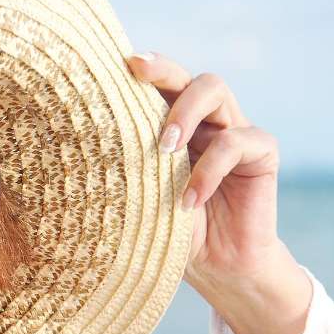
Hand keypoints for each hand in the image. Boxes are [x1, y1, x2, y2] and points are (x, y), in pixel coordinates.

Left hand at [127, 51, 310, 333]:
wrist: (218, 270)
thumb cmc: (170, 232)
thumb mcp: (139, 196)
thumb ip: (124, 165)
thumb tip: (71, 145)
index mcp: (173, 123)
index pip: (159, 84)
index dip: (142, 67)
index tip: (117, 63)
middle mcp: (205, 120)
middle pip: (187, 74)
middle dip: (163, 70)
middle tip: (137, 75)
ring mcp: (235, 130)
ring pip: (215, 89)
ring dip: (184, 112)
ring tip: (163, 149)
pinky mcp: (262, 153)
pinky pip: (237, 142)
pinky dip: (209, 169)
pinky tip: (190, 200)